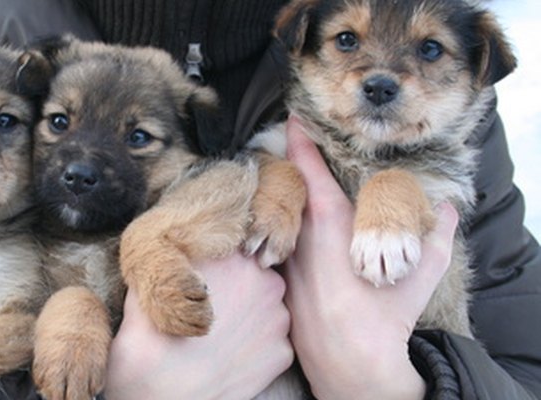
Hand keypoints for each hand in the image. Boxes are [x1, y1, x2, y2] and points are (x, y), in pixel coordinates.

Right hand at [105, 252, 292, 399]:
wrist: (161, 392)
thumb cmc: (149, 334)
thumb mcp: (151, 279)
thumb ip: (175, 257)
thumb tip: (177, 246)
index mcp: (233, 255)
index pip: (235, 246)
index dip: (221, 263)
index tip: (208, 278)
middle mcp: (265, 281)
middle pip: (257, 275)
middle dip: (240, 287)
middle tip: (214, 307)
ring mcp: (278, 318)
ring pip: (267, 309)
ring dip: (250, 316)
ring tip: (220, 334)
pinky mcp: (282, 352)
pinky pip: (271, 341)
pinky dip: (255, 347)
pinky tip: (230, 355)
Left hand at [282, 117, 458, 398]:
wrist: (352, 365)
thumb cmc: (386, 314)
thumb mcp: (422, 271)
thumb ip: (438, 235)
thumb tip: (449, 210)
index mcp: (328, 222)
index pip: (309, 168)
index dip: (300, 140)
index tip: (293, 119)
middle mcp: (300, 236)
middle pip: (291, 191)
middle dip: (295, 172)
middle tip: (302, 156)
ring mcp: (286, 260)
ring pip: (284, 221)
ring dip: (292, 207)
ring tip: (304, 200)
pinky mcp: (281, 284)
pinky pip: (281, 249)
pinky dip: (287, 238)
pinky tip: (299, 244)